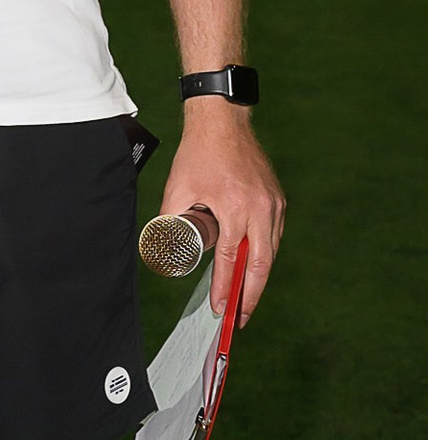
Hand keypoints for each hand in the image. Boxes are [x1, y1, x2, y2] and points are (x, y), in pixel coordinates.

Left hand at [158, 103, 284, 325]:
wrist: (223, 122)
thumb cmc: (198, 154)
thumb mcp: (177, 189)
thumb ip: (169, 219)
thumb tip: (162, 247)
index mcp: (236, 209)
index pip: (232, 261)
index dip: (226, 289)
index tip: (221, 310)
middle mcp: (261, 210)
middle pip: (261, 265)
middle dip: (251, 295)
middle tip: (240, 318)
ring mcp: (274, 204)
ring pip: (271, 251)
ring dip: (260, 277)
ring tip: (247, 299)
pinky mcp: (277, 199)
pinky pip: (274, 235)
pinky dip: (265, 254)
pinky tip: (255, 266)